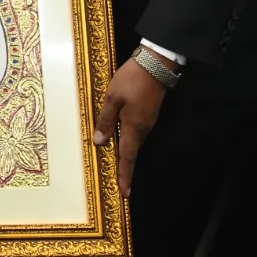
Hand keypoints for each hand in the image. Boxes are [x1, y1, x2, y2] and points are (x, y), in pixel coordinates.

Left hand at [93, 55, 171, 197]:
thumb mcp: (112, 97)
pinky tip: (120, 134)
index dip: (125, 175)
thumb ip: (106, 119)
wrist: (156, 63)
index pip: (128, 156)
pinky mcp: (149, 111)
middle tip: (118, 181)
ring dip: (126, 151)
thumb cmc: (132, 79)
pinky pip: (137, 130)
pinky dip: (128, 137)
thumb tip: (100, 141)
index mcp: (134, 127)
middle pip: (132, 150)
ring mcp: (148, 120)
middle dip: (125, 166)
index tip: (124, 192)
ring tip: (116, 161)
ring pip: (134, 140)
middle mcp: (144, 128)